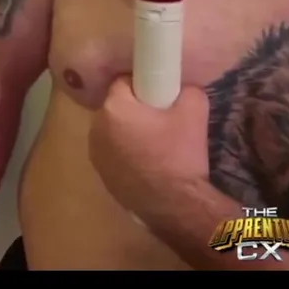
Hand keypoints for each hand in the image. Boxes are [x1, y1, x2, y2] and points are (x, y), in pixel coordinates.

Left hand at [88, 77, 209, 219]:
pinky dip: (125, 152)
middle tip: (160, 119)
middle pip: (116, 107)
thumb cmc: (181, 155)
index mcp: (114, 108)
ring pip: (112, 130)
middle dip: (135, 109)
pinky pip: (112, 152)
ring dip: (128, 131)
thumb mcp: (194, 109)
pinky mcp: (100, 174)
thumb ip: (185, 89)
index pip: (123, 82)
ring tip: (155, 144)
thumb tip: (181, 88)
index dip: (143, 85)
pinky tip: (146, 163)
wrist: (176, 205)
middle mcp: (95, 128)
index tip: (160, 95)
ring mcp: (95, 154)